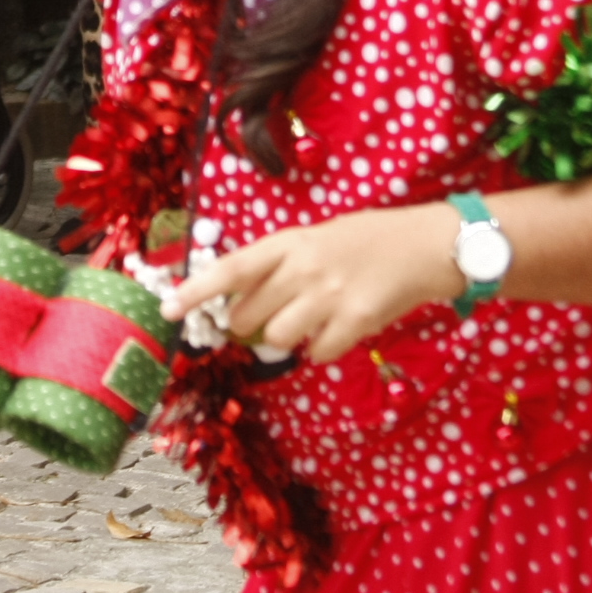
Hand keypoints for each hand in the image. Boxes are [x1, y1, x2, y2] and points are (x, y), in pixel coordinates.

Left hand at [162, 204, 459, 365]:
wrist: (424, 245)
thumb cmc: (365, 240)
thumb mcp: (314, 239)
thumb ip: (279, 267)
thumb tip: (244, 304)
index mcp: (287, 243)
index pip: (230, 268)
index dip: (195, 291)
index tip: (167, 310)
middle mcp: (302, 268)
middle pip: (247, 316)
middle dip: (249, 324)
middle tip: (272, 314)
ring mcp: (328, 296)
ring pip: (277, 339)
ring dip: (287, 339)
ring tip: (311, 320)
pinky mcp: (354, 321)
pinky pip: (317, 353)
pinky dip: (322, 349)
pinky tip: (339, 327)